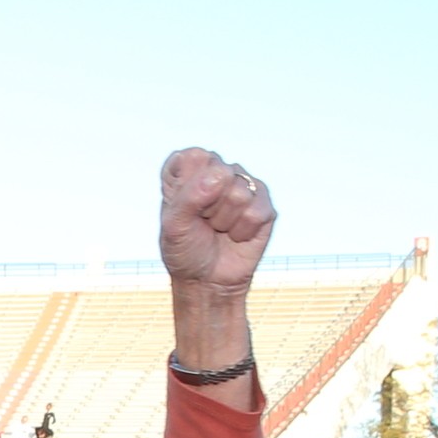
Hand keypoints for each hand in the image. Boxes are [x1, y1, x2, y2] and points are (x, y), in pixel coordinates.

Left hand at [159, 146, 275, 300]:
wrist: (206, 281)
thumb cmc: (185, 250)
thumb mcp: (174, 225)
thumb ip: (189, 195)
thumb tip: (219, 175)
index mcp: (190, 169)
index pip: (195, 156)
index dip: (189, 187)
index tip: (183, 209)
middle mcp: (218, 172)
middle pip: (220, 172)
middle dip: (208, 206)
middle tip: (203, 222)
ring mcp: (243, 187)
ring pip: (239, 194)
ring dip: (224, 222)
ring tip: (218, 230)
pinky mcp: (263, 206)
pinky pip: (256, 212)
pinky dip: (241, 232)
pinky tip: (235, 236)